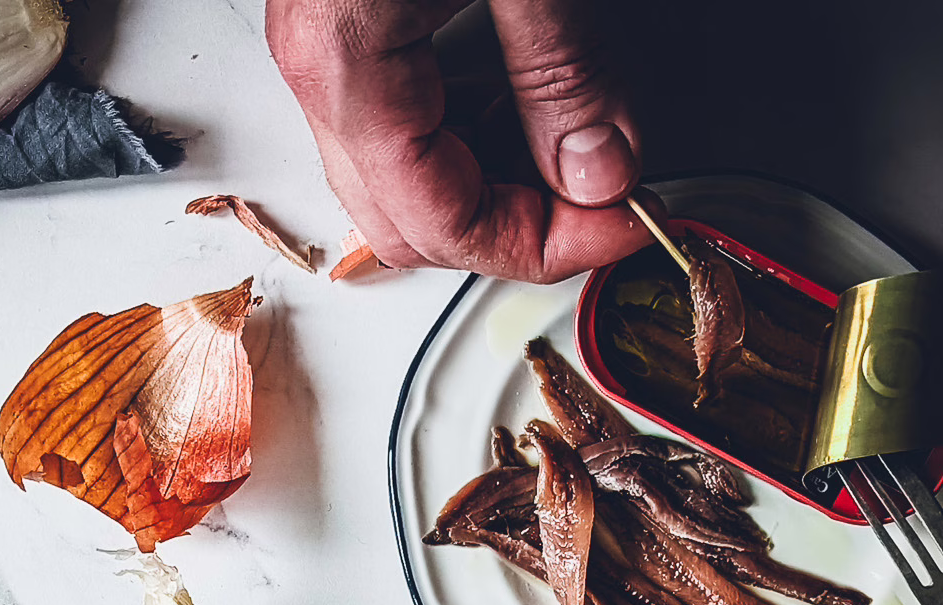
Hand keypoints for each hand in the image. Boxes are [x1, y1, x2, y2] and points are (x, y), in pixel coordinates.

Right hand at [266, 0, 651, 282]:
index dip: (546, 244)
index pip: (446, 222)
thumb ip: (563, 70)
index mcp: (346, 61)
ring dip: (491, 188)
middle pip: (412, 226)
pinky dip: (463, 139)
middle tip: (605, 204)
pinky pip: (393, 126)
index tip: (626, 224)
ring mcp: (319, 48)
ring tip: (574, 153)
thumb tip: (601, 172)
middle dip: (517, 232)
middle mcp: (316, 67)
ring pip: (399, 185)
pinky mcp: (340, 22)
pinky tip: (523, 110)